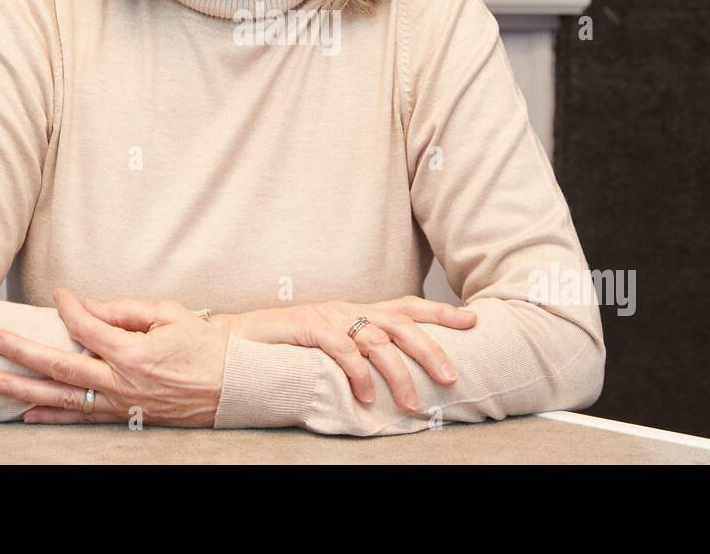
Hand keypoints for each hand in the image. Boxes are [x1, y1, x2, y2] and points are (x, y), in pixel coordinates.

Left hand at [0, 289, 226, 426]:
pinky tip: (27, 414)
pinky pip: (80, 420)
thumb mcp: (170, 315)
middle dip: (20, 351)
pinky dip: (52, 417)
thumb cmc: (204, 346)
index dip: (67, 309)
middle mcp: (120, 382)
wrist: (233, 386)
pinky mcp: (125, 418)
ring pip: (62, 398)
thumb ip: (127, 310)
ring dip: (25, 390)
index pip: (86, 327)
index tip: (58, 295)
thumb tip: (89, 306)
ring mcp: (120, 404)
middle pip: (59, 366)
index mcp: (133, 352)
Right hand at [212, 297, 476, 412]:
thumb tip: (399, 374)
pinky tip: (367, 395)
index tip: (473, 321)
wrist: (236, 339)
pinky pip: (340, 350)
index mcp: (358, 311)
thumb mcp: (332, 344)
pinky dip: (357, 372)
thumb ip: (361, 352)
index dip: (439, 313)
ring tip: (411, 403)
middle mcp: (348, 310)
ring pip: (375, 341)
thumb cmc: (287, 347)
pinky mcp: (306, 328)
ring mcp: (328, 318)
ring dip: (397, 374)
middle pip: (401, 324)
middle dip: (430, 349)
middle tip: (451, 377)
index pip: (407, 306)